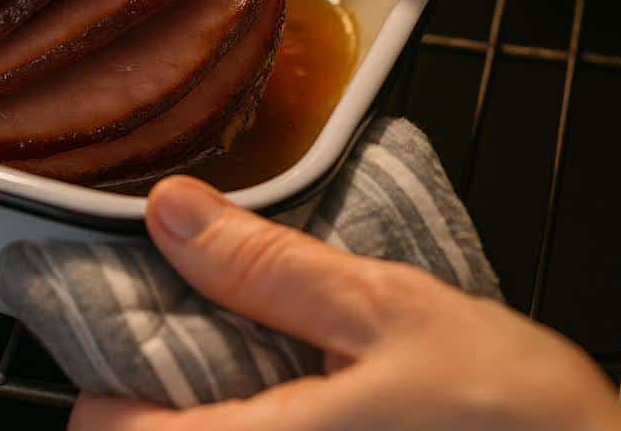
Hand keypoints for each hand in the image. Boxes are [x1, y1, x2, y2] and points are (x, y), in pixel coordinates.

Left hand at [69, 176, 620, 430]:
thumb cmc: (517, 421)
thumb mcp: (389, 313)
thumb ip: (269, 269)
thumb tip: (171, 212)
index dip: (103, 374)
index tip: (133, 321)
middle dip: (160, 386)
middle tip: (205, 321)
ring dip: (211, 405)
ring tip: (262, 350)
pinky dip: (261, 422)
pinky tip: (304, 392)